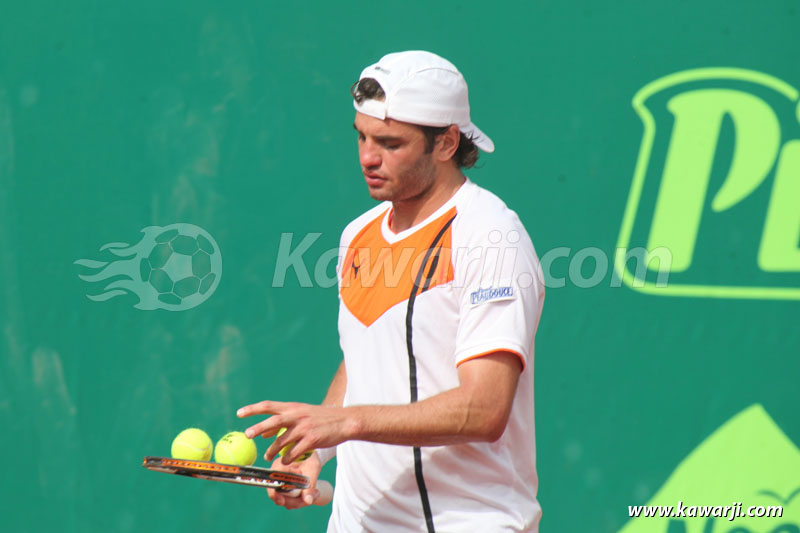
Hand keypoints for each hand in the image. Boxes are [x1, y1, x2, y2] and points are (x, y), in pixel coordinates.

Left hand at [237, 400, 356, 463]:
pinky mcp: (312, 440)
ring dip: (272, 450)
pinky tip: (285, 461)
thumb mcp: (302, 414)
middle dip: (258, 427)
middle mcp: (297, 415)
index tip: (239, 413)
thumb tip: (263, 432)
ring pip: (282, 440)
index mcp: (293, 407)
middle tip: (247, 435)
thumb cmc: (321, 419)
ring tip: (267, 457)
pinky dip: (287, 458)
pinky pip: (294, 452)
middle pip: (273, 420)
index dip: (253, 409)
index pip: (269, 405)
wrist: (345, 421)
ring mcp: (305, 427)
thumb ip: (283, 422)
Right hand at [266, 452, 322, 508]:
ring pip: (285, 500)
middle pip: (279, 496)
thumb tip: (308, 501)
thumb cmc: (309, 457)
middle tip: (311, 498)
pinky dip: (299, 500)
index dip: (275, 495)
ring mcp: (280, 484)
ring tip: (315, 493)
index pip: (271, 484)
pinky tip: (311, 494)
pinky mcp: (285, 489)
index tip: (283, 502)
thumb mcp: (313, 468)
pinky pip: (289, 499)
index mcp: (278, 467)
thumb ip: (310, 485)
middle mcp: (276, 476)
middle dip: (295, 501)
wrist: (309, 454)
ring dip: (299, 501)